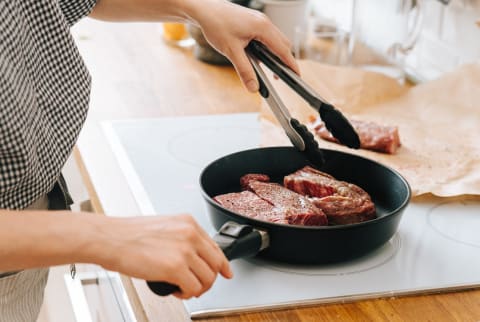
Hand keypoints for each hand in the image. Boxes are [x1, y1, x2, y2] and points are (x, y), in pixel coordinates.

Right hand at [98, 214, 231, 298]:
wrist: (109, 238)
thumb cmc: (128, 234)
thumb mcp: (164, 226)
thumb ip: (181, 237)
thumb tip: (192, 255)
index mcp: (188, 223)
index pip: (215, 246)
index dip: (222, 264)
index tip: (225, 272)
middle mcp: (190, 234)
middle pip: (216, 264)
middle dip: (209, 279)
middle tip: (198, 286)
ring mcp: (184, 250)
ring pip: (207, 278)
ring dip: (197, 288)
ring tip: (183, 289)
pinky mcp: (175, 267)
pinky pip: (193, 288)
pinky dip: (186, 294)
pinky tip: (176, 291)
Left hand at [188, 0, 298, 91]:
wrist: (204, 9)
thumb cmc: (216, 24)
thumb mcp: (231, 51)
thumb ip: (244, 70)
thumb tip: (253, 87)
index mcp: (263, 27)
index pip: (283, 50)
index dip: (291, 64)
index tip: (297, 76)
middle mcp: (264, 22)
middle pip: (283, 44)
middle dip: (284, 60)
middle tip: (281, 76)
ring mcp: (259, 20)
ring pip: (275, 39)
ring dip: (275, 53)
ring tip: (270, 68)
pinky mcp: (253, 20)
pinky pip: (267, 35)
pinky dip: (267, 47)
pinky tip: (258, 56)